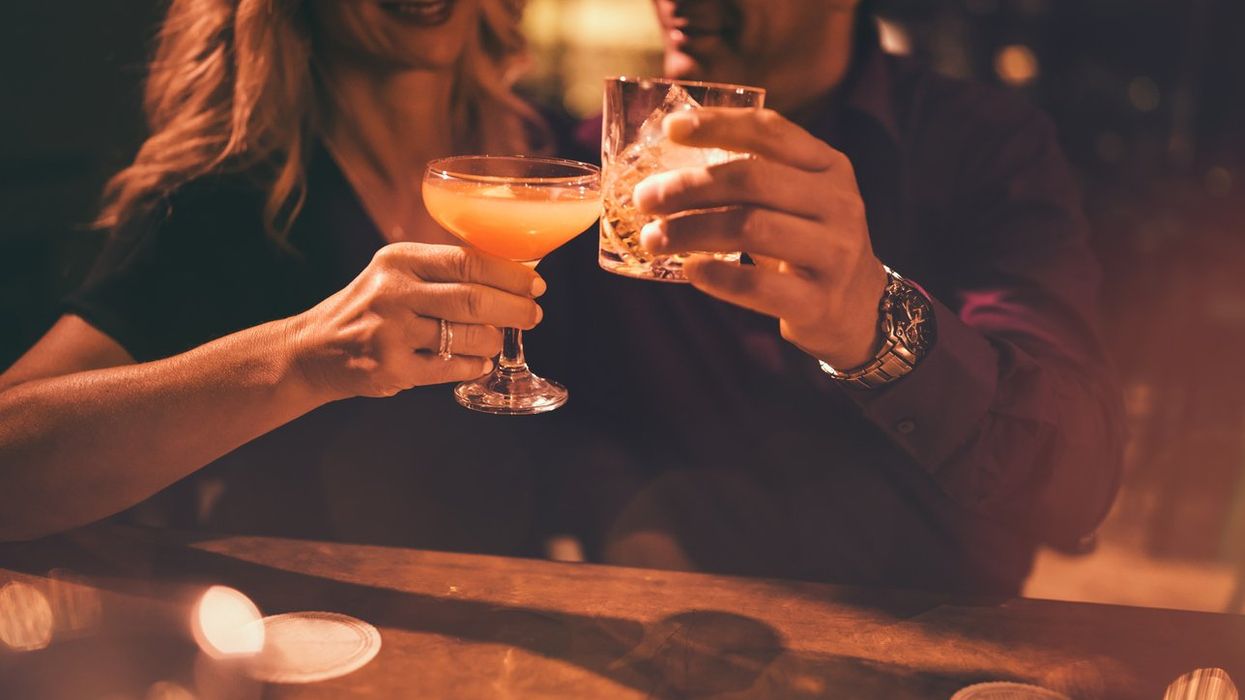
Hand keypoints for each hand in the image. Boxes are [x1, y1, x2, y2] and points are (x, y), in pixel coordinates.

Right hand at [288, 242, 543, 399]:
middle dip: (515, 309)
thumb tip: (510, 275)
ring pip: (467, 338)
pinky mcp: (391, 368)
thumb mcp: (395, 274)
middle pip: (474, 300)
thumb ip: (441, 271)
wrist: (313, 349)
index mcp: (399, 260)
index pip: (468, 261)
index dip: (510, 274)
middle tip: (533, 315)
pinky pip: (451, 369)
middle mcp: (394, 292)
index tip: (535, 284)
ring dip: (493, 341)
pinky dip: (473, 366)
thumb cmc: (369, 308)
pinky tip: (478, 362)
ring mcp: (391, 333)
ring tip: (496, 339)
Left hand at [634, 108, 888, 368]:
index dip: (718, 125)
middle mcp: (838, 203)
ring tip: (652, 238)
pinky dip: (717, 277)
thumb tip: (665, 161)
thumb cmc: (807, 243)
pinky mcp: (819, 301)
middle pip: (751, 180)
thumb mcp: (798, 199)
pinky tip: (689, 271)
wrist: (859, 308)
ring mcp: (834, 253)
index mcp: (828, 166)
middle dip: (688, 186)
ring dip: (690, 231)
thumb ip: (753, 175)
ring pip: (750, 229)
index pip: (771, 131)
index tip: (670, 129)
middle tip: (644, 198)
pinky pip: (758, 286)